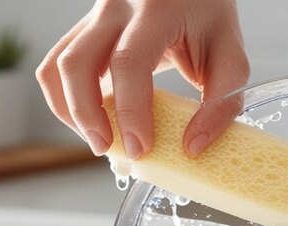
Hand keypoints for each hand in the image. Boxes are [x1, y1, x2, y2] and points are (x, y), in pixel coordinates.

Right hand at [36, 0, 249, 158]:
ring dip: (70, 111)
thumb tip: (192, 148)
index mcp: (155, 10)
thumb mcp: (230, 56)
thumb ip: (222, 102)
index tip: (140, 148)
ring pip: (57, 66)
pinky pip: (57, 66)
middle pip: (76, 64)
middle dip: (86, 116)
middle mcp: (116, 8)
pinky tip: (94, 119)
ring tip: (100, 139)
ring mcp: (93, 16)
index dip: (130, 111)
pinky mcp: (85, 30)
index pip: (129, 62)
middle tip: (110, 150)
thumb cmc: (209, 18)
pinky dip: (66, 99)